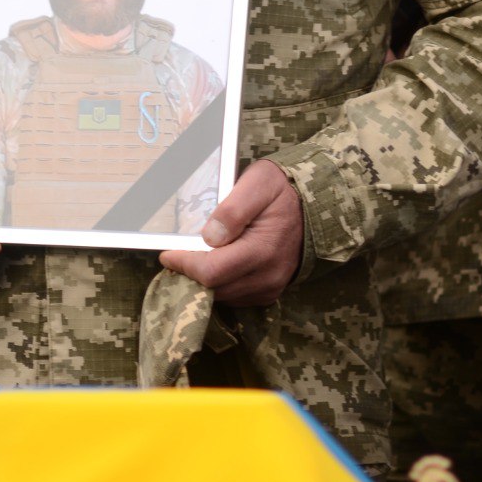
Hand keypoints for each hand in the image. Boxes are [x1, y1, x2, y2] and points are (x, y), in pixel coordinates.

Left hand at [160, 159, 303, 305]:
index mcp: (263, 250)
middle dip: (190, 274)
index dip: (184, 265)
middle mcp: (268, 276)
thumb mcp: (259, 183)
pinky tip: (214, 265)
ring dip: (204, 281)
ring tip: (192, 258)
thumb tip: (209, 235)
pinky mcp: (270, 291)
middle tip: (177, 255)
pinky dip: (220, 285)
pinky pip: (236, 298)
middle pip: (215, 289)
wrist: (315, 205)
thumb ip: (233, 209)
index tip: (167, 254)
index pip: (212, 272)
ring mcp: (270, 286)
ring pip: (223, 297)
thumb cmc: (281, 189)